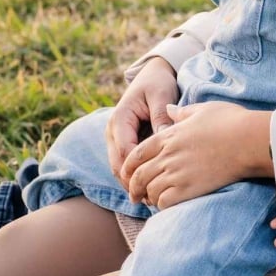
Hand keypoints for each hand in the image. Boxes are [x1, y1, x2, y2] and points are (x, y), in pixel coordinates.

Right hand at [105, 57, 179, 186]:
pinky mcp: (122, 141)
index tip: (155, 185)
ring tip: (151, 199)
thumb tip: (163, 142)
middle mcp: (112, 130)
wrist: (152, 74)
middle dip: (132, 183)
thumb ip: (161, 118)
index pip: (125, 152)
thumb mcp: (161, 96)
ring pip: (118, 167)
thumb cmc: (158, 83)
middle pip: (117, 165)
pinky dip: (134, 175)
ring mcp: (115, 137)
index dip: (137, 172)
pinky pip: (125, 163)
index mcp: (120, 119)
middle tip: (152, 201)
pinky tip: (150, 187)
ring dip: (132, 182)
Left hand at [122, 101, 273, 208]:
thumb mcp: (203, 109)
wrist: (249, 140)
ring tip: (152, 201)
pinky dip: (162, 204)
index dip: (128, 166)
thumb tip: (169, 108)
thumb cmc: (231, 121)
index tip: (129, 174)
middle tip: (135, 196)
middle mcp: (168, 155)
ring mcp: (177, 172)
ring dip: (148, 197)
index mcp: (169, 135)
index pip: (136, 154)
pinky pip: (164, 202)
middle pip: (138, 175)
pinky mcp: (189, 188)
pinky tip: (168, 203)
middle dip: (133, 187)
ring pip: (149, 190)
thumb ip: (181, 112)